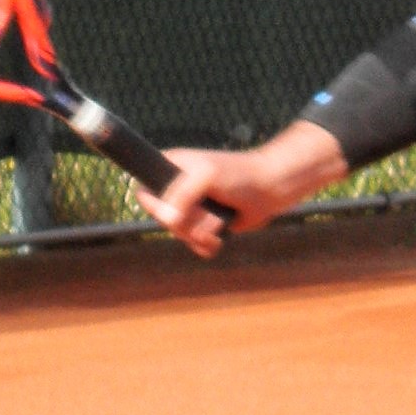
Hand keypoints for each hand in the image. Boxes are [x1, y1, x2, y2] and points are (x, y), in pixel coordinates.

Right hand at [133, 148, 281, 259]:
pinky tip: (220, 238)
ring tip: (219, 221)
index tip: (174, 212)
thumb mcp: (206, 176)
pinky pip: (195, 246)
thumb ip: (182, 193)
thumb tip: (167, 219)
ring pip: (180, 236)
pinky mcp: (206, 226)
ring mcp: (193, 209)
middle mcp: (178, 189)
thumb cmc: (239, 175)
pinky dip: (206, 246)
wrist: (271, 188)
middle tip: (205, 211)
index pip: (144, 193)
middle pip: (162, 220)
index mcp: (171, 168)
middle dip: (185, 223)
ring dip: (200, 233)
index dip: (154, 207)